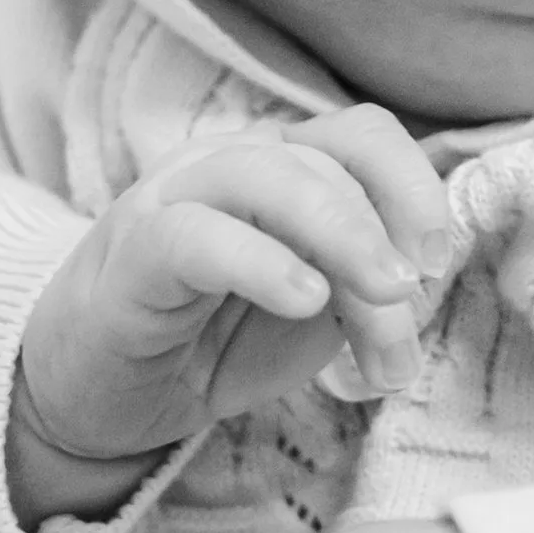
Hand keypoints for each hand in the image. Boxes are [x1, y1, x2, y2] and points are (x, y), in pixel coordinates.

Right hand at [12, 107, 447, 516]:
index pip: (360, 134)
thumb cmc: (209, 343)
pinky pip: (197, 235)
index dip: (413, 187)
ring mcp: (172, 200)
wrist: (96, 397)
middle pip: (328, 162)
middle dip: (384, 246)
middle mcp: (226, 165)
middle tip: (406, 324)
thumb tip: (422, 285)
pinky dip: (261, 260)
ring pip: (269, 177)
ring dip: (344, 240)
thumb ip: (364, 290)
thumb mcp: (311, 320)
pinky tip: (303, 298)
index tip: (436, 264)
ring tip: (382, 302)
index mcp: (278, 170)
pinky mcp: (129, 255)